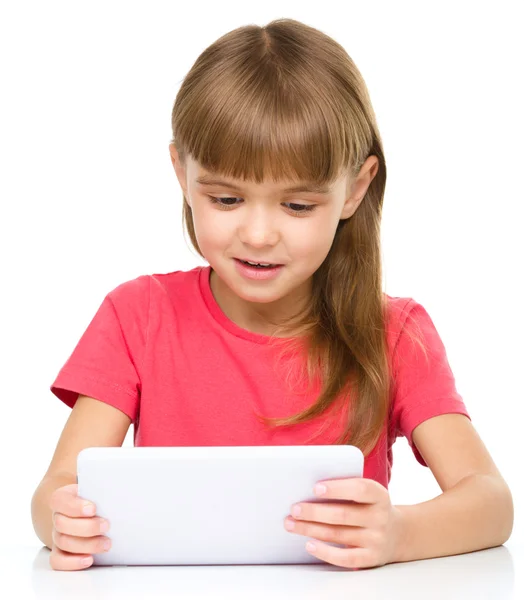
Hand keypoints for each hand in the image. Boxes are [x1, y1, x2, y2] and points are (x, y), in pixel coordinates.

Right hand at [49, 483, 111, 570]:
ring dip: (86, 545)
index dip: (75, 506)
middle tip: (106, 526)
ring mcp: (56, 535)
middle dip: (87, 527)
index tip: (93, 509)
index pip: (60, 500)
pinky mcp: (59, 552)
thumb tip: (120, 494)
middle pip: (62, 524)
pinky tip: (89, 560)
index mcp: (62, 498)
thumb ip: (102, 491)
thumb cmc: (96, 498)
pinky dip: (72, 563)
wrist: (89, 511)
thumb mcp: (97, 490)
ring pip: (64, 542)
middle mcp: (57, 517)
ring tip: (107, 544)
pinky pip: (58, 561)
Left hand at [284, 477, 404, 568]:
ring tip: (292, 523)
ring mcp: (376, 540)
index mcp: (379, 495)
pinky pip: (345, 558)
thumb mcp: (368, 494)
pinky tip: (309, 544)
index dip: (337, 488)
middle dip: (315, 512)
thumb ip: (346, 489)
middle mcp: (380, 518)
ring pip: (338, 535)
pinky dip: (325, 552)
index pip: (359, 489)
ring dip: (311, 529)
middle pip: (343, 514)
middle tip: (295, 508)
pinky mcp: (370, 558)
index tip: (315, 488)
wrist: (398, 533)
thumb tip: (309, 489)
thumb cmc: (371, 507)